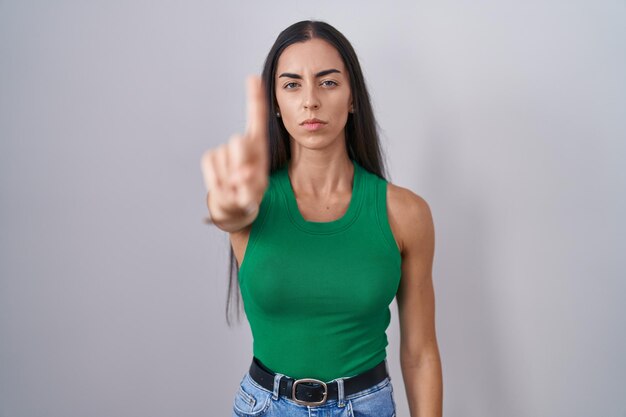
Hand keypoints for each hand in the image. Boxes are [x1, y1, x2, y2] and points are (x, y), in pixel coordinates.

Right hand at [201, 76, 268, 223]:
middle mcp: (243, 142)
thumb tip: (239, 176)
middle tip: (245, 179)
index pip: (257, 117)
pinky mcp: (211, 156)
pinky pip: (212, 164)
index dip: (255, 97)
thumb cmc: (250, 192)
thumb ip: (251, 184)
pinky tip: (225, 186)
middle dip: (242, 161)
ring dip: (231, 178)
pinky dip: (218, 180)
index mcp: (259, 145)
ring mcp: (225, 149)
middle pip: (239, 141)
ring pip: (225, 158)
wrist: (234, 205)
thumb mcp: (257, 189)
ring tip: (236, 186)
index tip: (254, 77)